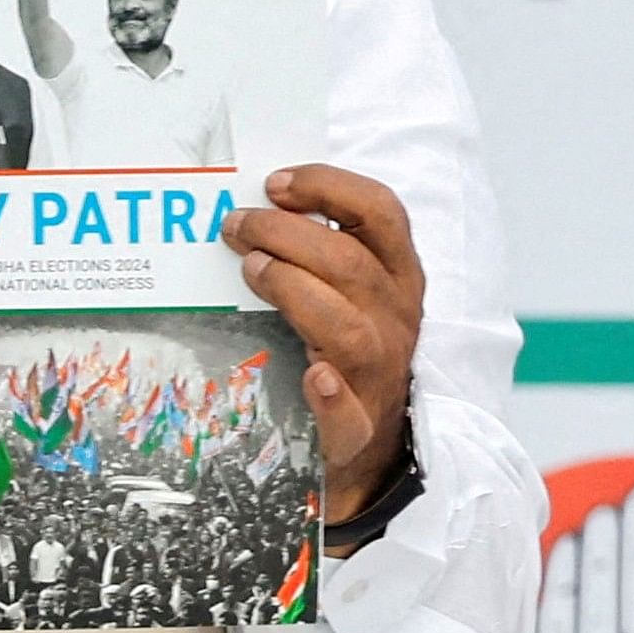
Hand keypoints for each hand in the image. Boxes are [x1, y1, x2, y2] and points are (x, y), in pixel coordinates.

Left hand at [223, 165, 420, 522]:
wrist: (370, 449)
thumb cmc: (350, 348)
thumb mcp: (353, 292)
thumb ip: (321, 250)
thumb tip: (255, 204)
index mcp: (398, 275)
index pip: (382, 213)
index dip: (329, 188)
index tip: (275, 183)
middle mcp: (396, 318)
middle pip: (351, 264)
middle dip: (286, 234)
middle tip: (235, 226)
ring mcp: (379, 374)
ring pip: (348, 328)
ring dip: (294, 291)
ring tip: (251, 271)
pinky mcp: (357, 429)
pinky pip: (351, 415)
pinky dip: (332, 395)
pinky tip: (314, 375)